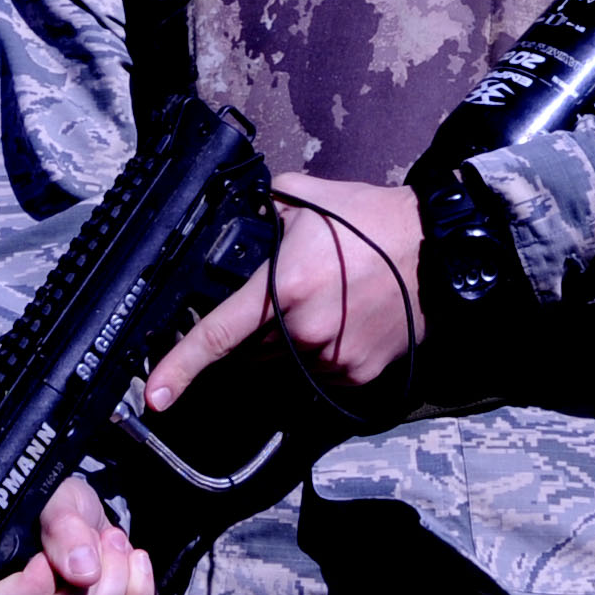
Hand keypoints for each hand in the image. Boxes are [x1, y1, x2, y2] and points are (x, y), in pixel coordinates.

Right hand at [0, 475, 153, 594]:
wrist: (82, 522)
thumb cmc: (54, 511)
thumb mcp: (53, 503)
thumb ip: (60, 529)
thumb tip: (85, 572)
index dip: (32, 586)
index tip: (50, 551)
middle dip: (91, 573)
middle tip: (97, 536)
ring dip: (117, 578)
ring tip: (114, 540)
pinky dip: (138, 593)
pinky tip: (136, 559)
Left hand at [145, 173, 424, 408]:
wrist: (439, 251)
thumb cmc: (374, 222)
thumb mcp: (306, 198)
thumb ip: (265, 206)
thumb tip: (245, 211)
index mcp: (282, 288)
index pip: (216, 334)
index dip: (179, 367)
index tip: (155, 396)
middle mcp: (302, 332)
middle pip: (249, 350)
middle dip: (252, 330)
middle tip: (284, 295)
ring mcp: (331, 360)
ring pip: (282, 364)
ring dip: (286, 343)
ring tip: (322, 301)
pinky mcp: (356, 375)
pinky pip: (318, 373)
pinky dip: (319, 353)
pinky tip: (342, 320)